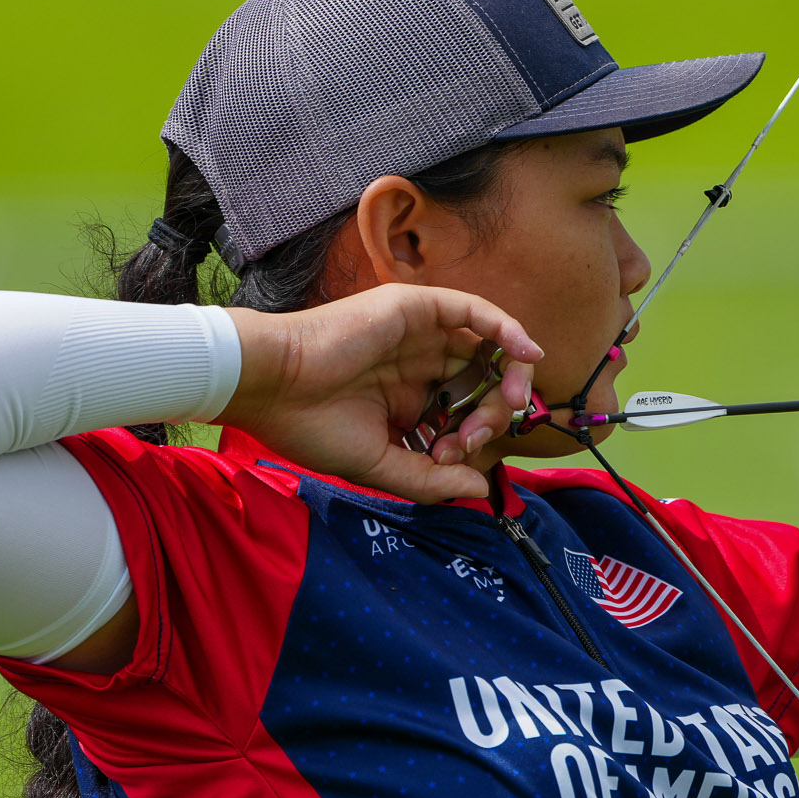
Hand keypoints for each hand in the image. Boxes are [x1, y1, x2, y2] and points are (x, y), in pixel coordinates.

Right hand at [213, 284, 541, 502]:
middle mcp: (416, 364)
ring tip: (510, 402)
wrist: (271, 389)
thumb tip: (482, 489)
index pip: (461, 412)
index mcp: (406, 399)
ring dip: (508, 374)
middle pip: (480, 382)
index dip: (472, 437)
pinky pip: (472, 310)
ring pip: (484, 347)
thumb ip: (431, 479)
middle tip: (479, 435)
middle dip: (494, 412)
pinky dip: (506, 328)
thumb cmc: (311, 427)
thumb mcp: (380, 464)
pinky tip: (527, 353)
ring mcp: (417, 335)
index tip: (454, 459)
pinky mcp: (414, 308)